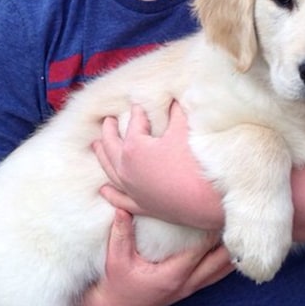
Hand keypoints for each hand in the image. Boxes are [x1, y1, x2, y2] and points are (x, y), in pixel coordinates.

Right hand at [78, 208, 233, 305]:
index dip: (211, 232)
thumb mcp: (115, 258)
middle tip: (240, 219)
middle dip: (229, 242)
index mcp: (171, 275)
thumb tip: (122, 208)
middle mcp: (185, 284)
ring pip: (220, 272)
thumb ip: (121, 233)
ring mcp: (188, 289)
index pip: (199, 251)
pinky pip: (214, 277)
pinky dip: (226, 265)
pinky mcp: (187, 291)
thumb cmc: (116, 283)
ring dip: (232, 255)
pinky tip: (234, 252)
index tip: (219, 213)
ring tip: (246, 234)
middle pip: (218, 263)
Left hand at [92, 102, 223, 230]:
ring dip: (102, 157)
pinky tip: (104, 190)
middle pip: (112, 146)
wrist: (208, 201)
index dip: (138, 112)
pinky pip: (120, 199)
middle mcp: (126, 170)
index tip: (138, 105)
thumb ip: (176, 112)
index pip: (134, 123)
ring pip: (110, 171)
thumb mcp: (184, 130)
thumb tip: (173, 99)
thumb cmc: (195, 163)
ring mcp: (132, 190)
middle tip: (108, 120)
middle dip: (109, 131)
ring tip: (96, 146)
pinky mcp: (142, 206)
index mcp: (134, 148)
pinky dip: (110, 194)